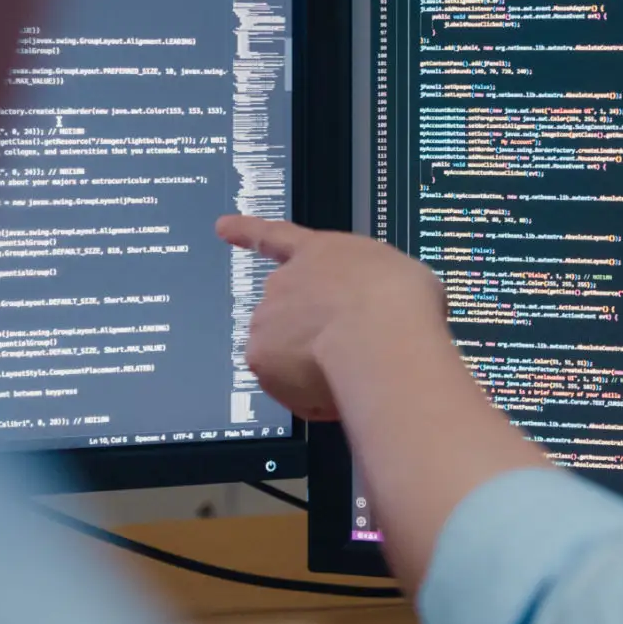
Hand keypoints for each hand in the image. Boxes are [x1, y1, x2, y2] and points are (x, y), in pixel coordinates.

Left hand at [216, 216, 451, 419]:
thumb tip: (379, 314)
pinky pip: (285, 386)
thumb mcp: (397, 277)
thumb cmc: (399, 300)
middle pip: (285, 312)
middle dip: (307, 333)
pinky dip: (308, 397)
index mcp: (319, 253)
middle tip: (346, 350)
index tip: (223, 226)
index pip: (275, 236)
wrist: (381, 332)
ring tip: (350, 370)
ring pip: (284, 353)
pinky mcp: (260, 358)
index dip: (247, 231)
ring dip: (308, 365)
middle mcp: (284, 282)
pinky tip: (338, 391)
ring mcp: (267, 320)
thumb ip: (373, 290)